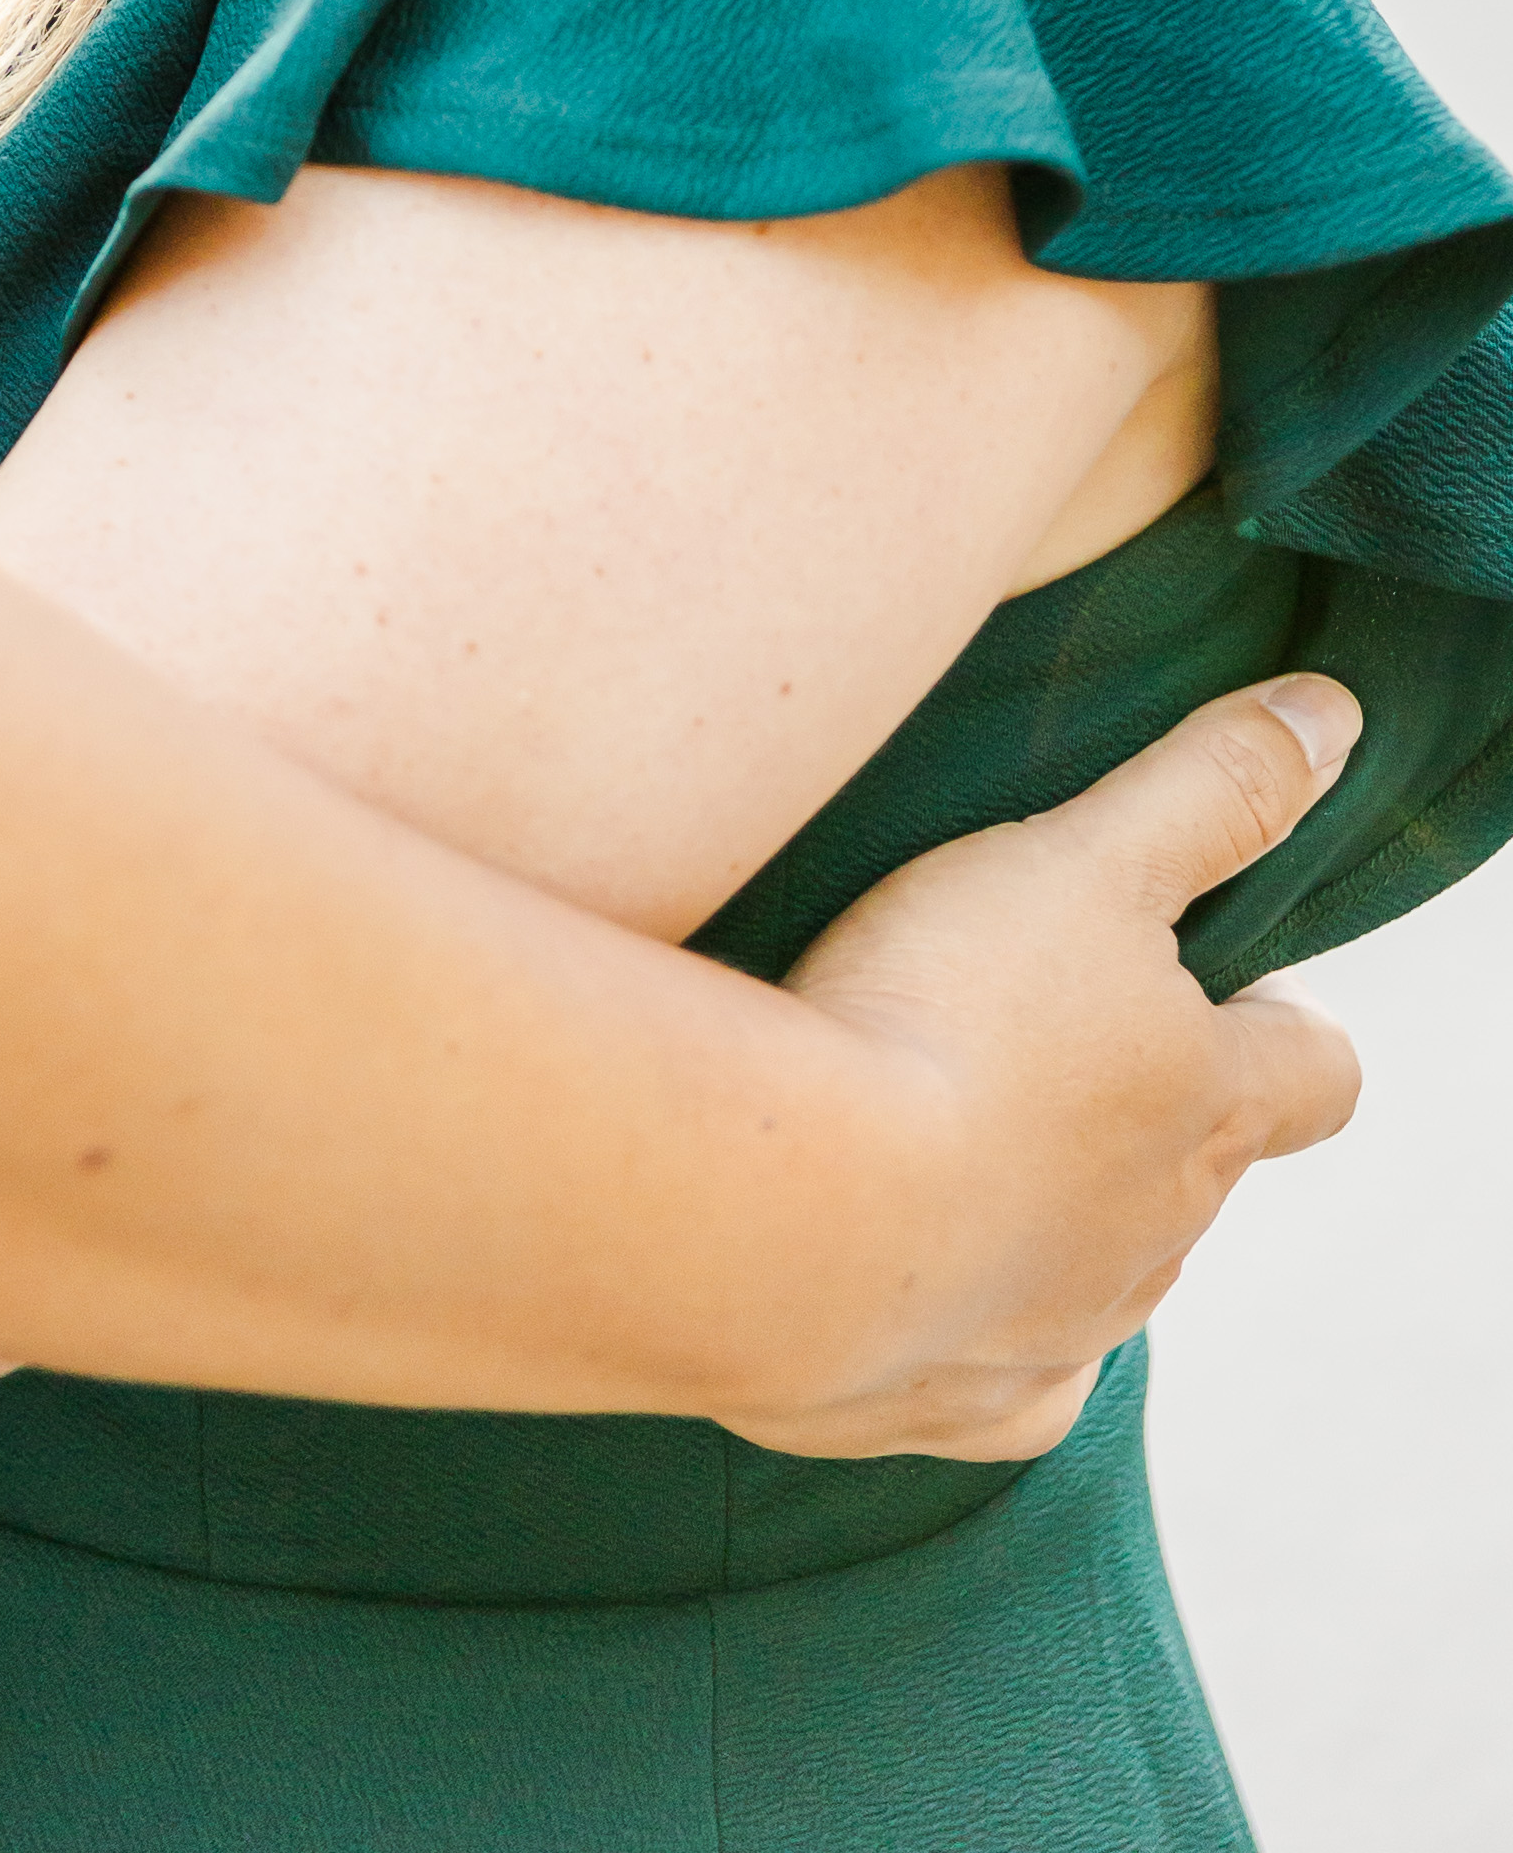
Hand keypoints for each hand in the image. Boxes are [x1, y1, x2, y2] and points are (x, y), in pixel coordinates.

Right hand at [732, 676, 1364, 1460]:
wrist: (787, 1217)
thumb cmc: (944, 1018)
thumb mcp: (1083, 860)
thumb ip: (1209, 789)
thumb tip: (1334, 716)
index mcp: (1206, 1105)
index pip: (1317, 1070)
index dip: (1287, 1017)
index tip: (1222, 969)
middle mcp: (1159, 1233)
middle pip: (1203, 1170)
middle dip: (1155, 1108)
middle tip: (1049, 1029)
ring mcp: (1065, 1329)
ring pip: (1103, 1269)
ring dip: (1053, 1202)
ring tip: (946, 1124)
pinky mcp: (962, 1406)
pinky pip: (1006, 1382)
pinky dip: (976, 1328)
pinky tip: (910, 1271)